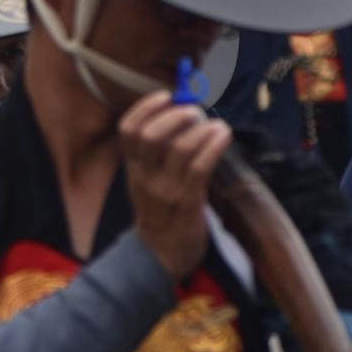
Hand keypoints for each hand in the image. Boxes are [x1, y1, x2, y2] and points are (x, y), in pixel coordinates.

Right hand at [120, 92, 231, 284]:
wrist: (160, 256)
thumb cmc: (159, 212)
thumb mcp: (146, 181)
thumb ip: (156, 154)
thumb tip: (182, 114)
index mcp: (133, 168)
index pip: (128, 130)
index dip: (145, 107)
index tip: (165, 95)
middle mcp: (145, 177)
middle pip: (152, 136)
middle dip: (176, 115)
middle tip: (195, 111)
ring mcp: (166, 191)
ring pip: (180, 149)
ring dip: (202, 129)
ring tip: (216, 125)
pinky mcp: (187, 204)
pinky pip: (200, 168)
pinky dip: (213, 146)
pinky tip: (223, 136)